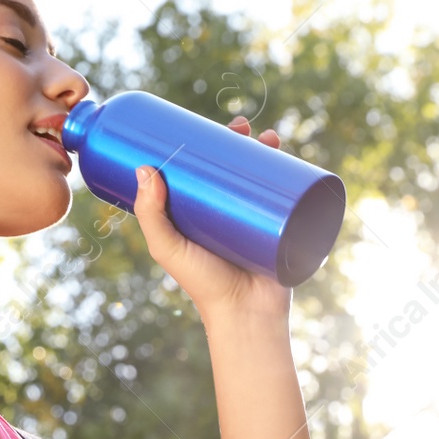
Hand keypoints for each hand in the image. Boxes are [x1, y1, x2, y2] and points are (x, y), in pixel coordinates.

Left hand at [132, 115, 294, 320]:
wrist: (246, 314)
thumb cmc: (202, 284)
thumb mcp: (168, 247)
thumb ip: (151, 214)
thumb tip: (145, 169)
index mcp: (199, 214)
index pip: (201, 171)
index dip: (204, 146)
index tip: (202, 124)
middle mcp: (228, 213)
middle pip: (235, 168)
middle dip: (241, 141)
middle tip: (240, 126)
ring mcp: (256, 220)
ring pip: (262, 177)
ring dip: (268, 150)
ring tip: (267, 137)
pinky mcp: (282, 229)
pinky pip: (288, 196)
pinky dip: (292, 173)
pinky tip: (293, 155)